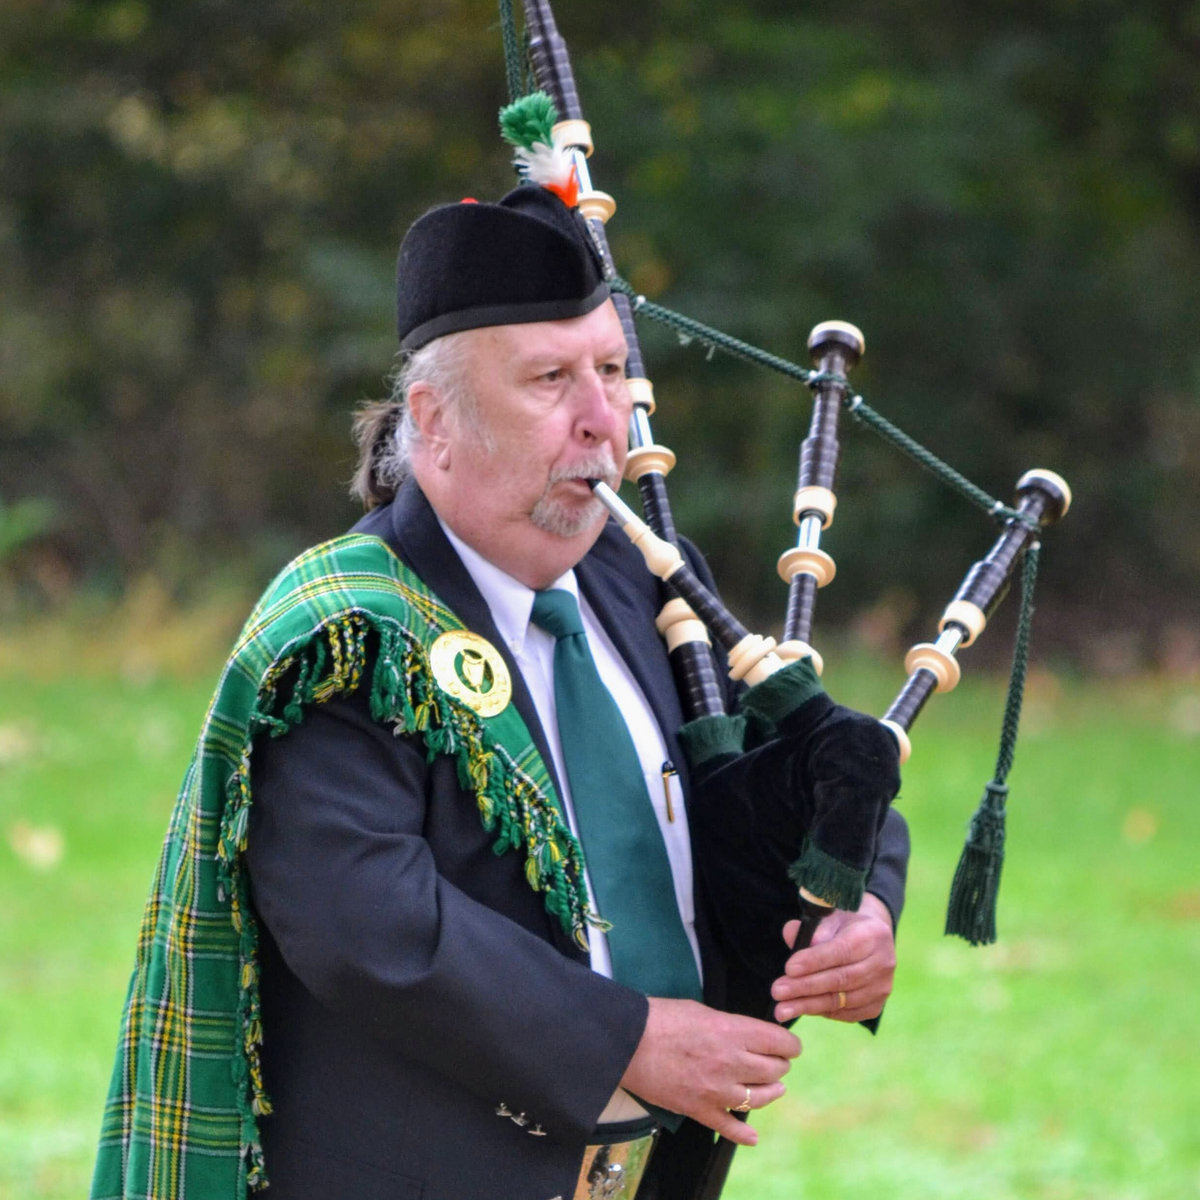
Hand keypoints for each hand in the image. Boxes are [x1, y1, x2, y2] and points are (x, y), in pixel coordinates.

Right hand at [620, 997, 801, 1144]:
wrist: (628, 1042)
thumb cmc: (661, 1018)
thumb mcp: (702, 1010)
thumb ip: (730, 1025)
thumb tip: (747, 1034)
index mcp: (732, 1031)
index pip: (779, 1042)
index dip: (790, 1044)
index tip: (791, 1045)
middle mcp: (731, 1062)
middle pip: (774, 1070)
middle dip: (781, 1065)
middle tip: (779, 1062)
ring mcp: (717, 1089)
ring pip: (760, 1098)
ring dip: (771, 1092)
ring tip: (774, 1088)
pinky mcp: (700, 1109)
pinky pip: (729, 1127)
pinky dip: (744, 1134)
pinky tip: (752, 1136)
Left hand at [771, 893, 895, 1023]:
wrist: (868, 941)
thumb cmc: (841, 927)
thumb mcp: (828, 917)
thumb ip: (810, 927)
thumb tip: (791, 935)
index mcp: (873, 934)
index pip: (842, 950)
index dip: (814, 961)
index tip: (788, 968)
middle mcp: (883, 962)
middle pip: (841, 979)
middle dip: (805, 987)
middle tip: (777, 991)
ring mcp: (882, 988)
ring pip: (841, 1001)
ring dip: (807, 1005)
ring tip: (781, 1008)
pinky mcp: (876, 1006)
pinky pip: (845, 1014)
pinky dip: (821, 1012)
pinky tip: (801, 1008)